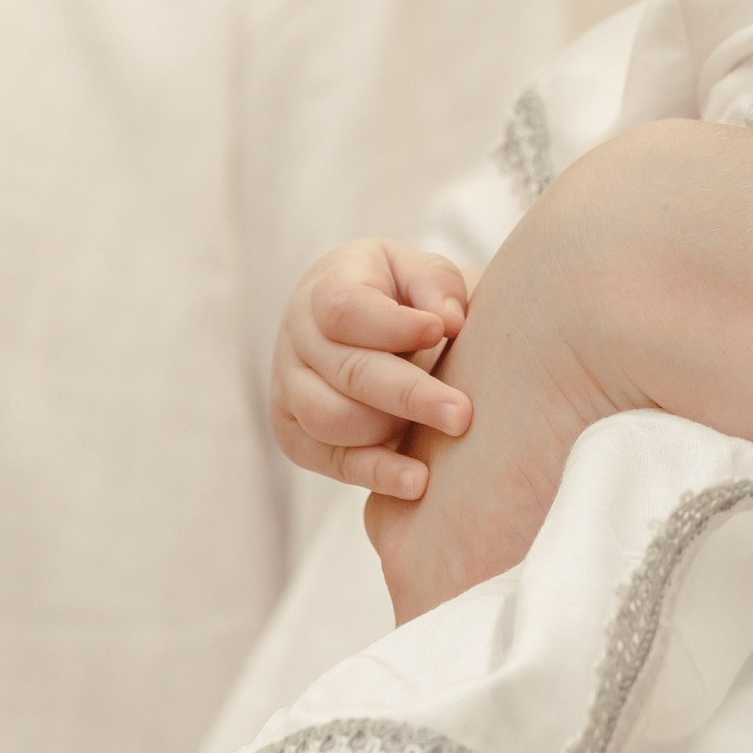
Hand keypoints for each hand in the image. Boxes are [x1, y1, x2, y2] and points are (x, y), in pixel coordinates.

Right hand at [270, 239, 472, 496]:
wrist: (364, 326)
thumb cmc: (400, 295)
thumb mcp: (417, 271)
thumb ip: (435, 284)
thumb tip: (448, 319)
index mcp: (324, 289)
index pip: (345, 310)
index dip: (393, 324)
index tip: (445, 330)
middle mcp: (298, 340)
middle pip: (345, 372)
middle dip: (408, 394)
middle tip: (462, 413)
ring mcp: (290, 389)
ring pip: (330, 419)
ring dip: (390, 429)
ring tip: (446, 430)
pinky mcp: (296, 434)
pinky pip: (329, 460)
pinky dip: (374, 473)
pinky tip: (418, 481)